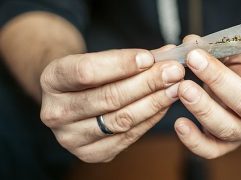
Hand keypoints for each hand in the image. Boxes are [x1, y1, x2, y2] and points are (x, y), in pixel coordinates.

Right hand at [40, 46, 184, 161]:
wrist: (73, 100)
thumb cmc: (90, 76)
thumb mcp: (99, 59)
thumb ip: (131, 58)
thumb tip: (167, 54)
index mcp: (52, 80)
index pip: (87, 72)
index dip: (121, 65)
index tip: (150, 58)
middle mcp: (55, 113)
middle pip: (108, 98)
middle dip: (147, 83)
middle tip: (174, 72)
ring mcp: (71, 138)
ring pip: (121, 120)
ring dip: (154, 102)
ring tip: (176, 87)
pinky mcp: (91, 154)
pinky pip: (128, 136)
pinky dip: (150, 119)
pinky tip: (165, 104)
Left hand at [174, 36, 240, 158]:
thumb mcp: (239, 49)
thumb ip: (218, 46)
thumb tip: (189, 43)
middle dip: (218, 81)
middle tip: (195, 60)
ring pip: (226, 129)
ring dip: (202, 108)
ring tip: (183, 88)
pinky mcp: (223, 144)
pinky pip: (210, 150)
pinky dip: (193, 140)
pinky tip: (179, 124)